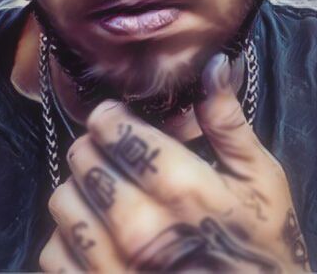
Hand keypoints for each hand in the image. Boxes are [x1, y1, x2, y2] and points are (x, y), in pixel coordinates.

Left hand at [39, 53, 309, 271]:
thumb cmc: (263, 250)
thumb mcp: (260, 181)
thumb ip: (227, 122)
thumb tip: (212, 63)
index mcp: (184, 192)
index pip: (115, 131)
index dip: (110, 117)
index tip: (117, 119)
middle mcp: (142, 232)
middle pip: (84, 160)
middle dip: (95, 148)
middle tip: (113, 154)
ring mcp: (116, 271)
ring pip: (63, 202)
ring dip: (79, 191)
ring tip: (105, 194)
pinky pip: (53, 254)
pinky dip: (67, 241)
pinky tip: (96, 237)